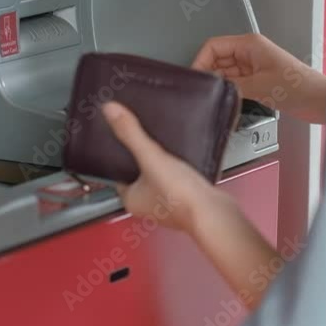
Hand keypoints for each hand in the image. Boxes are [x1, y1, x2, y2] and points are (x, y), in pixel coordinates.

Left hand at [102, 102, 227, 232]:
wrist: (214, 213)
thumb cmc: (181, 197)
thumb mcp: (151, 157)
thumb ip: (131, 134)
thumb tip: (111, 112)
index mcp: (131, 200)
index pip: (117, 175)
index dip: (119, 156)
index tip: (122, 140)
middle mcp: (148, 206)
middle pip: (139, 175)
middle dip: (143, 158)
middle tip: (146, 138)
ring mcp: (169, 205)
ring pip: (159, 178)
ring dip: (163, 163)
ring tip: (166, 145)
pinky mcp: (188, 201)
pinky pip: (178, 181)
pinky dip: (180, 170)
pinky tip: (186, 158)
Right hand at [192, 34, 325, 123]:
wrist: (320, 101)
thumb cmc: (300, 87)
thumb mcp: (259, 86)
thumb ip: (231, 85)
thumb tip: (212, 86)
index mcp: (250, 44)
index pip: (214, 46)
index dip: (201, 61)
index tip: (195, 78)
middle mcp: (250, 52)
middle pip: (217, 59)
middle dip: (208, 73)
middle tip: (202, 91)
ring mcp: (254, 66)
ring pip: (225, 71)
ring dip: (219, 83)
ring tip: (214, 97)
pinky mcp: (258, 80)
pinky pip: (235, 82)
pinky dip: (229, 90)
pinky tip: (227, 99)